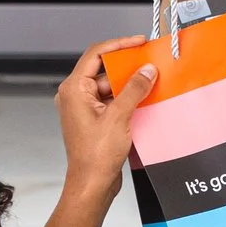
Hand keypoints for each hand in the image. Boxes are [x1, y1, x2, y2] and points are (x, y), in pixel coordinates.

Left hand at [55, 36, 154, 206]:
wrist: (92, 183)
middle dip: (128, 67)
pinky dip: (128, 98)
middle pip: (104, 70)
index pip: (96, 54)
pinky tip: (144, 99)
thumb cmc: (95, 156)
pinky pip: (112, 100)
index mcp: (74, 89)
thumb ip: (134, 90)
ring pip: (110, 86)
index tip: (138, 42)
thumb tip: (146, 71)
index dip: (119, 45)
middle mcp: (76, 96)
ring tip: (151, 82)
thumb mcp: (119, 117)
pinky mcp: (95, 119)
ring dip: (130, 84)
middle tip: (149, 63)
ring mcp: (85, 108)